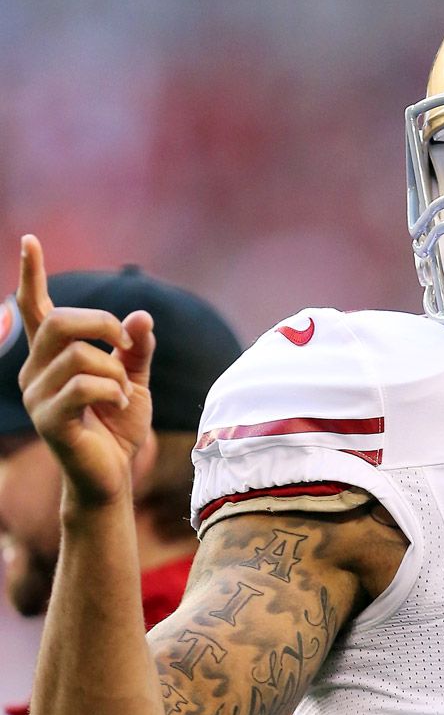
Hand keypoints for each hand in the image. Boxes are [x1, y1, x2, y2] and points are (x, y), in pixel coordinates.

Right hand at [16, 235, 154, 507]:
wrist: (114, 474)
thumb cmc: (118, 425)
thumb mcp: (135, 378)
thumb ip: (136, 347)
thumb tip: (140, 315)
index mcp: (52, 357)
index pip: (36, 308)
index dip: (32, 274)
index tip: (30, 240)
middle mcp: (35, 372)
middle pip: (59, 322)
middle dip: (102, 324)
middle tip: (127, 345)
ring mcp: (37, 396)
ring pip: (78, 355)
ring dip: (114, 369)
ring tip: (120, 392)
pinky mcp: (48, 420)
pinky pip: (83, 386)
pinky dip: (113, 390)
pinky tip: (118, 405)